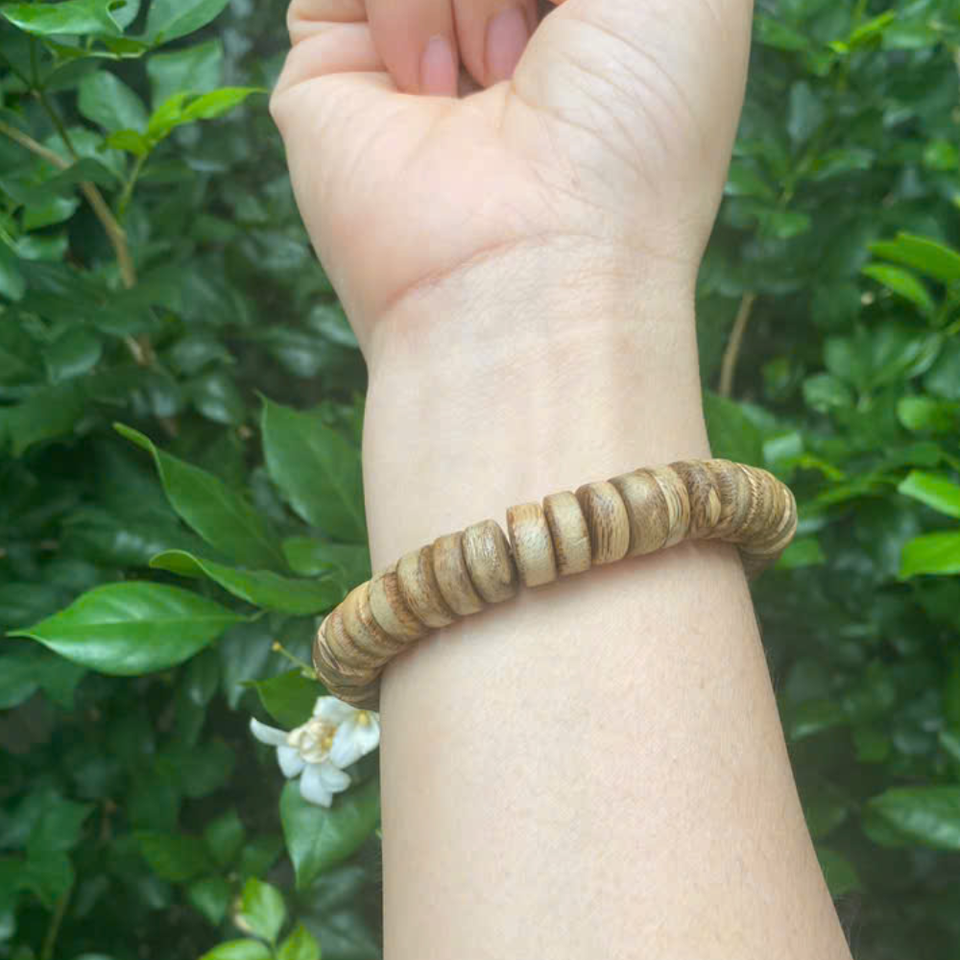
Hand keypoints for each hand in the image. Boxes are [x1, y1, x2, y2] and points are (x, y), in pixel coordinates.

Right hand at [270, 0, 752, 366]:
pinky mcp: (332, 61)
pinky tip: (432, 85)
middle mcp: (503, 21)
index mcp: (590, 15)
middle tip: (544, 50)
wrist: (529, 269)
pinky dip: (401, 4)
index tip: (579, 21)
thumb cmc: (633, 137)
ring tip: (495, 79)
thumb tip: (508, 1)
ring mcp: (414, 39)